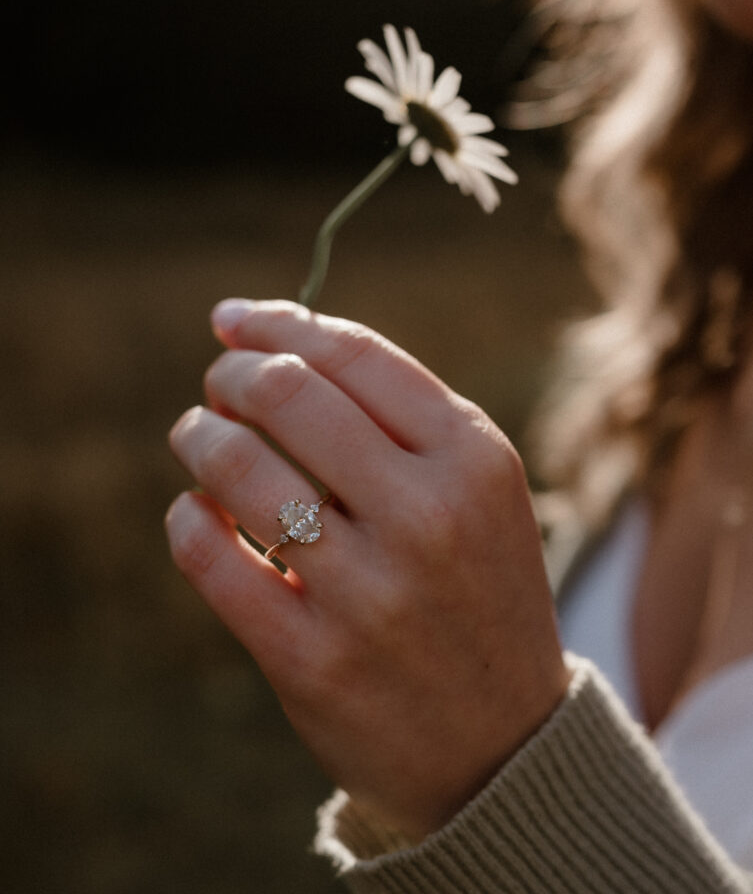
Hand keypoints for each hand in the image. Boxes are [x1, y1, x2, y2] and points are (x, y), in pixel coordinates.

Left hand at [166, 299, 569, 839]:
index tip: (233, 319)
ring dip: (197, 436)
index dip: (278, 322)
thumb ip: (395, 414)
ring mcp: (369, 593)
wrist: (503, 744)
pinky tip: (196, 513)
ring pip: (234, 464)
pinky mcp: (311, 661)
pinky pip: (208, 555)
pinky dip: (186, 518)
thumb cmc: (476, 590)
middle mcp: (427, 516)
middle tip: (220, 385)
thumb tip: (272, 338)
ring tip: (198, 438)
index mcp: (474, 460)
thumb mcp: (476, 489)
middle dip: (231, 374)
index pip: (353, 354)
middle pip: (285, 393)